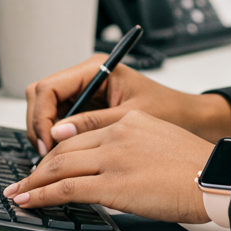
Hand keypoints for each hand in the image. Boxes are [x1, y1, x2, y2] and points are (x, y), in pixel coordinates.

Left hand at [4, 110, 213, 223]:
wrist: (213, 178)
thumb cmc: (195, 166)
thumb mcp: (161, 139)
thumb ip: (131, 142)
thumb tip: (108, 162)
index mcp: (131, 119)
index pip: (81, 129)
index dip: (57, 147)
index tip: (45, 159)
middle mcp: (119, 133)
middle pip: (65, 147)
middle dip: (39, 166)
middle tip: (23, 180)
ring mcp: (114, 158)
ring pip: (59, 166)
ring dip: (33, 182)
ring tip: (18, 193)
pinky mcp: (112, 184)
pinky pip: (65, 189)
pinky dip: (41, 196)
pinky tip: (30, 202)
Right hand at [25, 55, 230, 154]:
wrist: (191, 118)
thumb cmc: (170, 110)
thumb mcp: (130, 118)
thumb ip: (93, 124)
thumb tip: (57, 134)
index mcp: (98, 68)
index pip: (49, 87)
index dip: (41, 116)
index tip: (47, 143)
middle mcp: (89, 77)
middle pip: (41, 97)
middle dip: (39, 125)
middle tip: (45, 155)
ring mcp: (87, 93)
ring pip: (48, 111)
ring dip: (46, 134)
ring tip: (52, 161)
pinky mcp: (89, 109)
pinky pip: (61, 121)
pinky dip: (57, 138)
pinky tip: (63, 157)